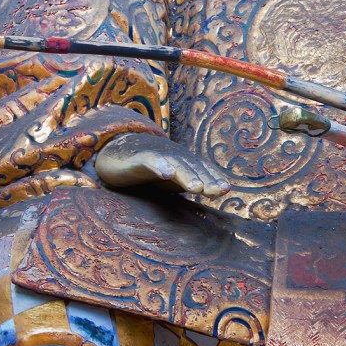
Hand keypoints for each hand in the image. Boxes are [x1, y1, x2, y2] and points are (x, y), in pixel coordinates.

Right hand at [95, 132, 229, 197]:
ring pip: (176, 165)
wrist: (120, 152)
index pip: (204, 170)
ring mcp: (159, 156)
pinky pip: (151, 161)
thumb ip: (193, 184)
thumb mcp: (176, 179)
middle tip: (217, 191)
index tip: (225, 190)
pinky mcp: (140, 158)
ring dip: (187, 176)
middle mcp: (176, 157)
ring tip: (196, 188)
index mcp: (186, 162)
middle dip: (206, 179)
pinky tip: (166, 174)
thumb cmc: (154, 168)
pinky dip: (160, 166)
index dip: (215, 178)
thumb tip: (216, 194)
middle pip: (194, 168)